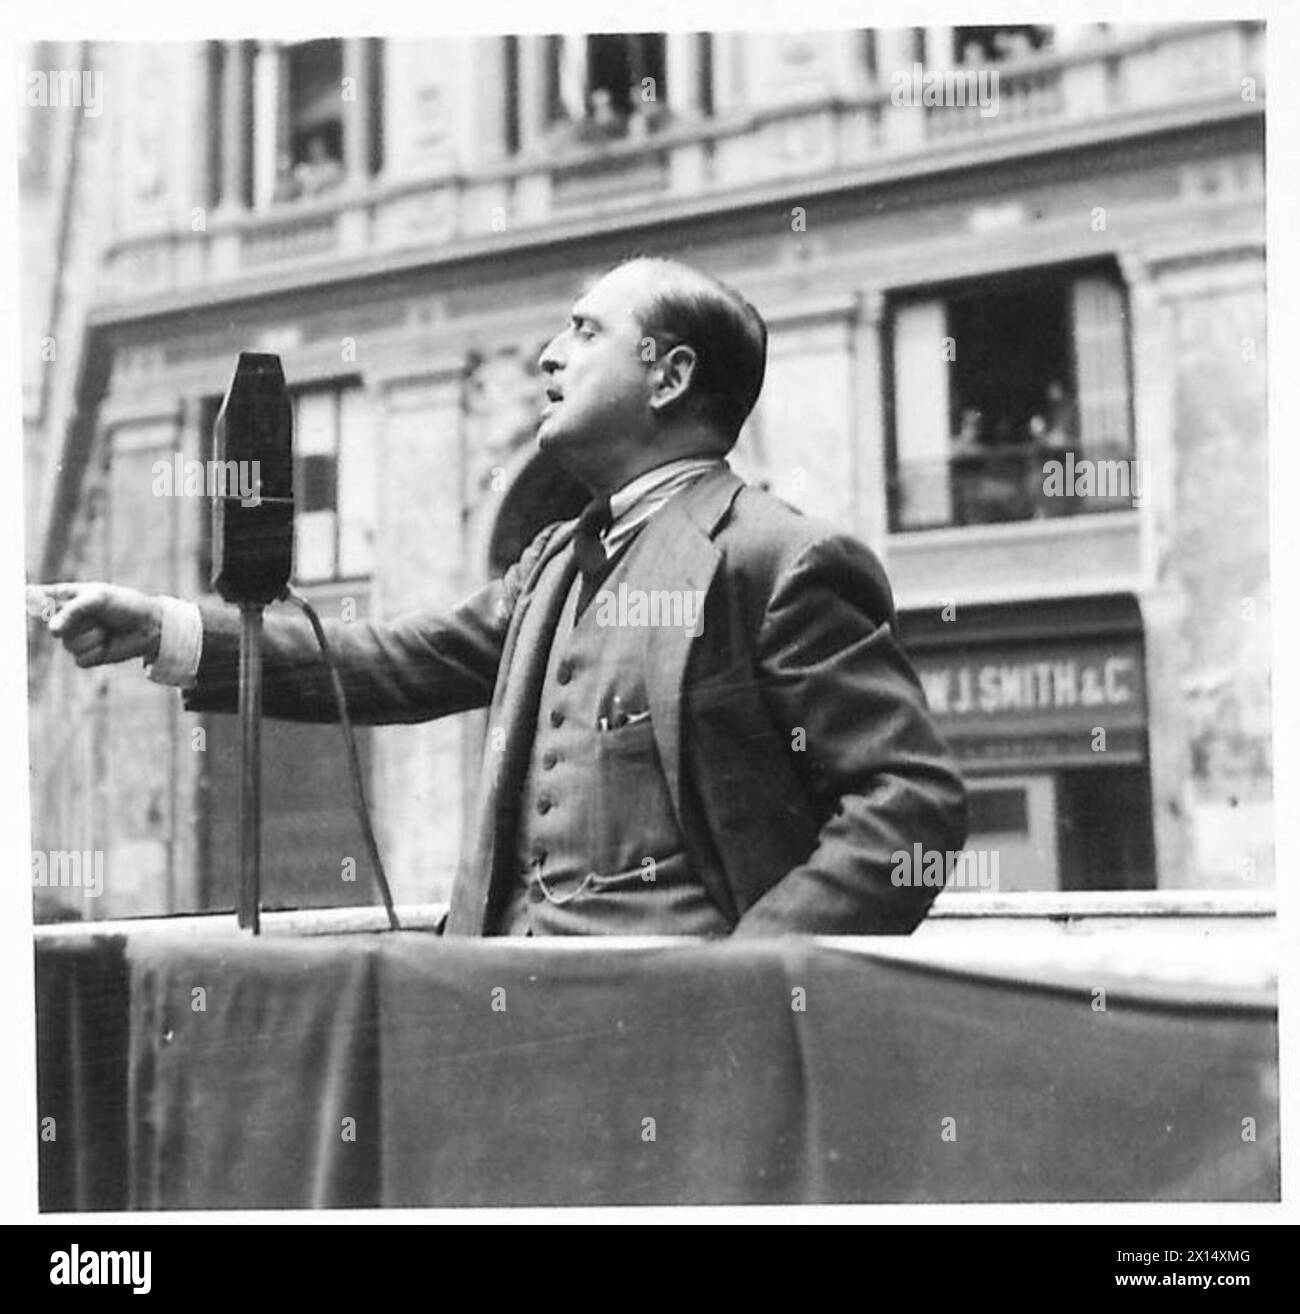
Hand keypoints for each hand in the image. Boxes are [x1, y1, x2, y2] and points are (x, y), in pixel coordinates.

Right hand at [32, 582, 164, 667]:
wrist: (149, 626)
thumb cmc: (125, 605)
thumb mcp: (98, 598)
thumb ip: (73, 610)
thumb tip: (52, 630)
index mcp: (68, 598)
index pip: (40, 599)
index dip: (32, 600)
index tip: (26, 599)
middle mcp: (68, 619)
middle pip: (54, 626)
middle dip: (77, 622)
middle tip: (97, 616)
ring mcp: (76, 638)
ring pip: (68, 644)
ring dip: (91, 637)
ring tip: (106, 629)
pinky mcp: (87, 656)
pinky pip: (80, 658)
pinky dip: (96, 651)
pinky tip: (107, 643)